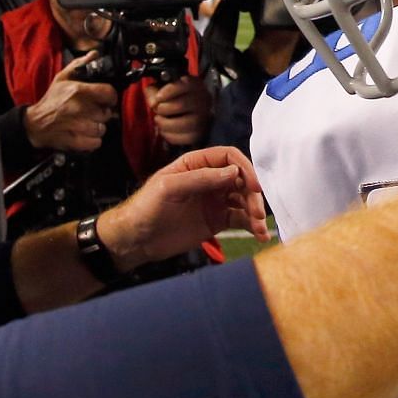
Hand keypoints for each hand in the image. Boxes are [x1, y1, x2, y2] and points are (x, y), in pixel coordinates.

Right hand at [24, 52, 116, 152]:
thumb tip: (95, 54)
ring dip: (97, 127)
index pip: (110, 93)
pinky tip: (85, 134)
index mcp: (79, 91)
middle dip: (102, 113)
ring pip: (103, 128)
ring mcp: (79, 126)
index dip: (110, 97)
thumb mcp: (62, 78)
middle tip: (92, 111)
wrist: (35, 124)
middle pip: (108, 113)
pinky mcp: (77, 141)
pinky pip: (97, 142)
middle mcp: (81, 108)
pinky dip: (93, 140)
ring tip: (88, 123)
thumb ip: (80, 65)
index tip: (106, 99)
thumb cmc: (51, 100)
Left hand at [96, 146, 269, 268]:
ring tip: (261, 229)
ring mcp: (215, 200)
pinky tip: (259, 235)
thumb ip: (201, 178)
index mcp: (197, 164)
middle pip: (242, 180)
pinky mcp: (217, 220)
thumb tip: (233, 172)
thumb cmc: (146, 207)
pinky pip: (241, 219)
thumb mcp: (170, 188)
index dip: (245, 169)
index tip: (253, 186)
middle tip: (258, 214)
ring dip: (256, 212)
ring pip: (244, 200)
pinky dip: (252, 226)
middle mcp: (210, 179)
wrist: (136, 239)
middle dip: (253, 195)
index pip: (229, 157)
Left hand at [146, 74, 210, 146]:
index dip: (170, 91)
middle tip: (157, 109)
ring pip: (186, 123)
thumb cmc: (172, 98)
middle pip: (183, 105)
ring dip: (166, 124)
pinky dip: (171, 136)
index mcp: (195, 85)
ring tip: (159, 120)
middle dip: (164, 108)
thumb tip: (153, 103)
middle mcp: (203, 100)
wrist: (182, 111)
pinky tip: (165, 130)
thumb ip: (153, 91)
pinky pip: (187, 138)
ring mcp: (204, 118)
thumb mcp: (160, 88)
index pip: (186, 85)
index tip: (158, 97)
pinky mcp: (200, 133)